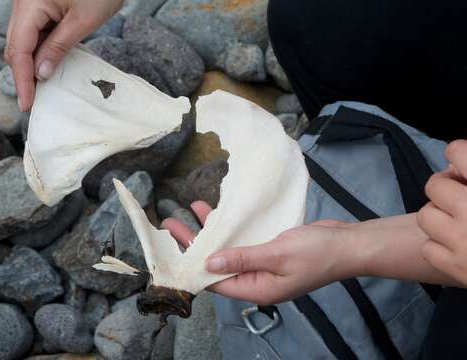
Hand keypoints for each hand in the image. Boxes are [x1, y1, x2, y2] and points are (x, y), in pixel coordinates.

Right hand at [5, 0, 122, 111]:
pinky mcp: (41, 5)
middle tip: (32, 101)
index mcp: (30, 5)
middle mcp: (24, 4)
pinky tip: (48, 66)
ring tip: (40, 89)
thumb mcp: (82, 21)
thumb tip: (40, 74)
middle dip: (23, 75)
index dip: (22, 80)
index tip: (26, 105)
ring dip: (31, 64)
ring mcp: (31, 4)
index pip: (19, 50)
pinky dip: (40, 51)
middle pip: (16, 46)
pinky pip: (35, 32)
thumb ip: (58, 47)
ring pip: (24, 40)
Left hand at [162, 202, 357, 304]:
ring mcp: (264, 266)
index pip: (215, 282)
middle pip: (218, 264)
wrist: (348, 244)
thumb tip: (208, 264)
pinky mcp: (271, 251)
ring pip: (230, 250)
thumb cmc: (316, 253)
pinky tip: (219, 213)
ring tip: (192, 210)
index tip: (173, 247)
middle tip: (173, 223)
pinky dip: (231, 228)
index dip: (192, 264)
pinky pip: (244, 241)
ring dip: (213, 232)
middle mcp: (257, 280)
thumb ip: (241, 258)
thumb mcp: (276, 255)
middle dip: (196, 244)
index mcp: (257, 289)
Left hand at [418, 140, 466, 286]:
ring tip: (461, 222)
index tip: (465, 167)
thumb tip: (456, 166)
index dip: (460, 155)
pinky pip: (429, 248)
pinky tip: (460, 247)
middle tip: (463, 195)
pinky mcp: (456, 268)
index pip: (456, 151)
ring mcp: (462, 241)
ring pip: (426, 216)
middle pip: (435, 185)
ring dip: (440, 217)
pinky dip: (440, 247)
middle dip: (447, 188)